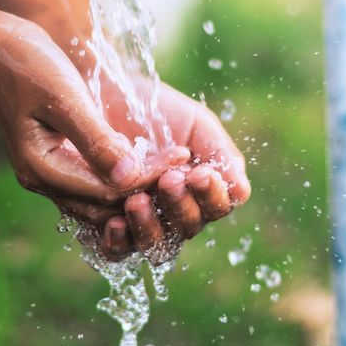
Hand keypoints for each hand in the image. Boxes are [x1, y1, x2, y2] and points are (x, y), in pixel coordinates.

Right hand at [0, 15, 189, 225]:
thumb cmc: (28, 65)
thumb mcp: (66, 99)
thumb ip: (97, 140)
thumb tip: (130, 176)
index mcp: (42, 169)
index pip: (108, 192)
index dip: (149, 179)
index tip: (182, 156)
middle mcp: (43, 179)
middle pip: (106, 206)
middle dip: (146, 190)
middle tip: (185, 169)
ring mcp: (48, 172)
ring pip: (101, 200)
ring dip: (137, 187)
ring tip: (173, 168)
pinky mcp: (56, 159)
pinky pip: (95, 182)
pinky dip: (122, 177)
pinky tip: (148, 160)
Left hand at [95, 79, 250, 259]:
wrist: (104, 94)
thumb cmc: (155, 109)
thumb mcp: (195, 125)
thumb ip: (220, 154)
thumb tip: (241, 191)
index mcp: (202, 188)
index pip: (217, 205)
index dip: (212, 195)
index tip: (200, 174)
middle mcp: (175, 210)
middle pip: (188, 227)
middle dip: (180, 205)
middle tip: (168, 180)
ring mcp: (143, 220)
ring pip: (156, 244)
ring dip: (150, 226)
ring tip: (137, 200)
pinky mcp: (106, 224)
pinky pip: (117, 250)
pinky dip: (119, 242)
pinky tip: (114, 223)